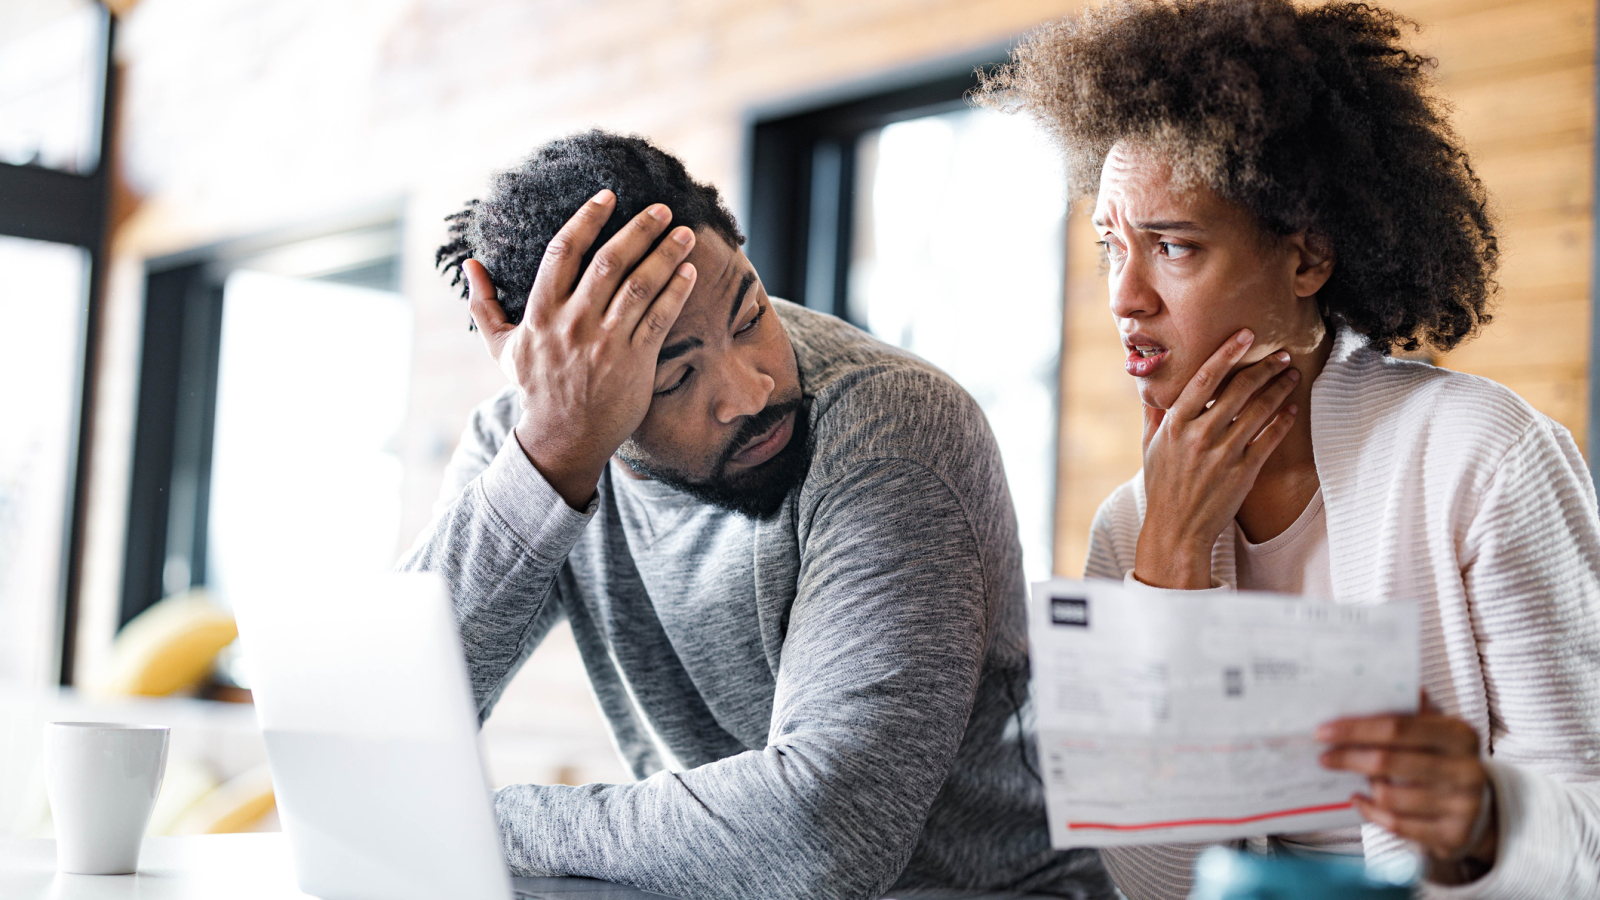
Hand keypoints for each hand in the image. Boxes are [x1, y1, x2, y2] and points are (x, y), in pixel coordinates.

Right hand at [465, 190, 698, 508]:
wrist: (562, 438)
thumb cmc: (535, 388)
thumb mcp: (501, 348)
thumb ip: (484, 305)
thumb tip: (469, 265)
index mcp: (541, 313)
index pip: (562, 251)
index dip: (587, 219)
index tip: (608, 196)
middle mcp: (573, 323)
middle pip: (608, 261)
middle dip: (638, 229)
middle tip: (661, 209)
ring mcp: (605, 342)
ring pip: (639, 285)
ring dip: (665, 254)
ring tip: (683, 232)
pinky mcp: (633, 360)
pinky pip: (659, 317)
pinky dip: (675, 291)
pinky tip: (689, 271)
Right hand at [1133, 329, 1299, 588]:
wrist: (1177, 529)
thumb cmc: (1162, 486)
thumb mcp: (1149, 447)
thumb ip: (1155, 414)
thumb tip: (1152, 385)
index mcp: (1175, 424)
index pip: (1205, 378)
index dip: (1228, 353)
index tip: (1246, 335)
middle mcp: (1199, 435)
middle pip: (1239, 389)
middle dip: (1265, 367)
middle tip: (1281, 354)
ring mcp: (1223, 454)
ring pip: (1259, 410)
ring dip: (1280, 389)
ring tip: (1291, 375)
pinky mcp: (1243, 472)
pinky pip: (1269, 438)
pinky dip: (1283, 420)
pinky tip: (1291, 408)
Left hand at [1318, 695, 1497, 882]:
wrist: (1480, 809)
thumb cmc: (1443, 760)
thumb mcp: (1434, 731)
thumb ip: (1407, 711)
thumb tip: (1367, 683)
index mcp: (1460, 734)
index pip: (1396, 726)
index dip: (1355, 729)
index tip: (1323, 731)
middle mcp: (1467, 769)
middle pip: (1387, 761)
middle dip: (1347, 757)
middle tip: (1323, 756)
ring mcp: (1463, 805)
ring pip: (1388, 796)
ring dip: (1366, 787)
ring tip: (1360, 778)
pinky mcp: (1454, 835)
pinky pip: (1396, 824)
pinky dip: (1371, 812)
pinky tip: (1360, 800)